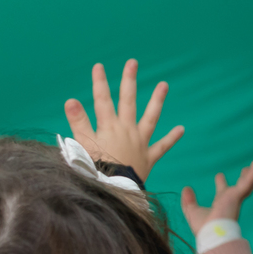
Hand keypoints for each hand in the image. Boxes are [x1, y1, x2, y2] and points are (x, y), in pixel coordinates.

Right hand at [64, 59, 183, 181]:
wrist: (115, 190)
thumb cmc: (96, 169)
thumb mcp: (83, 145)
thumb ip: (79, 122)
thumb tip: (71, 100)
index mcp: (109, 126)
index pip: (102, 99)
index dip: (100, 82)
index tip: (99, 66)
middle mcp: (127, 130)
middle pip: (128, 101)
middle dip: (129, 81)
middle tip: (133, 63)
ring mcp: (140, 142)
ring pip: (151, 118)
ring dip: (157, 101)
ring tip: (165, 85)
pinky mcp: (149, 157)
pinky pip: (163, 146)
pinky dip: (172, 138)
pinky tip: (182, 129)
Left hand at [180, 158, 252, 233]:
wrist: (213, 234)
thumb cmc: (204, 228)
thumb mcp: (192, 211)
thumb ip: (189, 201)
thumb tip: (186, 188)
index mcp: (221, 205)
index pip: (222, 192)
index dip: (221, 183)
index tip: (219, 176)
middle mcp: (230, 201)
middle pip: (238, 187)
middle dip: (242, 178)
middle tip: (244, 169)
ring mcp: (236, 198)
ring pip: (247, 183)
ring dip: (252, 173)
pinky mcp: (238, 196)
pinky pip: (249, 182)